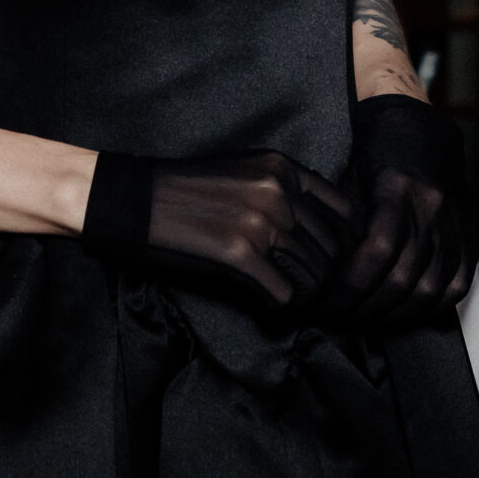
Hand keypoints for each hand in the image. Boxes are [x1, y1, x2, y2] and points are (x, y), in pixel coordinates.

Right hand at [80, 148, 357, 308]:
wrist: (131, 200)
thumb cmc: (184, 189)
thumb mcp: (244, 170)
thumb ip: (284, 190)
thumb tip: (319, 232)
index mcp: (283, 167)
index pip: (346, 212)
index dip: (344, 245)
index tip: (327, 263)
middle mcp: (279, 190)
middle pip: (335, 250)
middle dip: (325, 278)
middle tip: (306, 293)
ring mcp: (261, 221)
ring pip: (314, 276)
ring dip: (303, 296)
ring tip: (283, 301)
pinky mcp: (239, 253)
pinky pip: (285, 296)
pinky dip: (279, 310)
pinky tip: (264, 309)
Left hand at [324, 95, 477, 326]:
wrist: (417, 126)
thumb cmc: (372, 153)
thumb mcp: (348, 176)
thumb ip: (340, 222)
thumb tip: (316, 270)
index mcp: (396, 187)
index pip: (376, 251)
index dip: (350, 285)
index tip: (326, 300)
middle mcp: (431, 206)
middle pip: (402, 278)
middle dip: (366, 307)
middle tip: (339, 317)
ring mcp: (454, 222)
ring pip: (430, 289)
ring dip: (395, 315)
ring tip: (367, 320)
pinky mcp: (469, 234)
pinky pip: (457, 285)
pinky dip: (431, 306)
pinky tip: (405, 311)